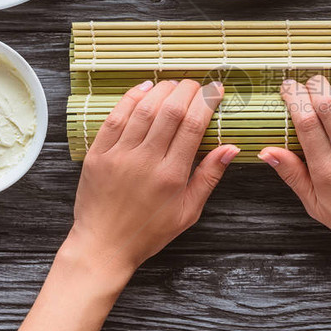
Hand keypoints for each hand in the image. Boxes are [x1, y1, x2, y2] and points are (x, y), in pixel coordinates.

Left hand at [68, 80, 239, 275]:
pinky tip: (144, 89)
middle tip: (196, 84)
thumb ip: (209, 177)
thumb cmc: (149, 232)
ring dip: (162, 90)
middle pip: (170, 110)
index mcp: (171, 175)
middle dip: (187, 90)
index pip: (193, 125)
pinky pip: (115, 117)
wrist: (103, 245)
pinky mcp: (98, 153)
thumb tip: (231, 148)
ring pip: (144, 108)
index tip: (215, 90)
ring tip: (174, 84)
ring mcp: (119, 155)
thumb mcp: (188, 211)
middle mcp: (145, 161)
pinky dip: (131, 98)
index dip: (206, 101)